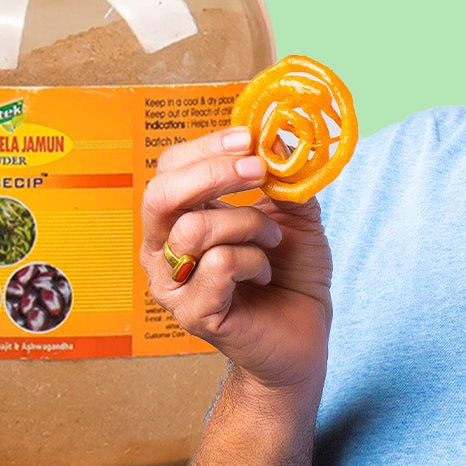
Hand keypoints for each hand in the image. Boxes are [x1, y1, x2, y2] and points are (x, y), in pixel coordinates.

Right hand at [140, 127, 333, 391]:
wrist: (304, 334)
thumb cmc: (291, 273)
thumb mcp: (293, 211)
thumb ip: (281, 174)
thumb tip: (271, 131)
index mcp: (180, 217)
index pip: (171, 168)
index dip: (206, 147)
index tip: (247, 138)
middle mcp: (164, 249)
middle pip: (160, 194)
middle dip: (213, 174)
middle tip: (257, 171)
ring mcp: (172, 284)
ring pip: (194, 229)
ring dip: (248, 223)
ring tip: (272, 239)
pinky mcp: (192, 313)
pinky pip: (219, 265)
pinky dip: (253, 260)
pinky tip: (264, 273)